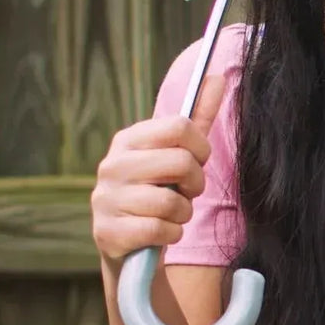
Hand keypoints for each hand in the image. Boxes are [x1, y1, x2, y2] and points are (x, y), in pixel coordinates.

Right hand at [91, 72, 226, 267]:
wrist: (131, 247)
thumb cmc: (159, 195)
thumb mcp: (176, 156)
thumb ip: (197, 120)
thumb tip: (218, 77)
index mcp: (127, 141)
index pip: (179, 126)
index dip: (200, 148)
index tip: (197, 163)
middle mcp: (112, 165)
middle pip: (181, 162)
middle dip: (195, 184)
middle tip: (187, 193)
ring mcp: (106, 199)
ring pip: (172, 202)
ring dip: (182, 214)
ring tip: (171, 215)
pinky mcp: (108, 233)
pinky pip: (159, 230)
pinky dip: (171, 234)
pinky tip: (162, 233)